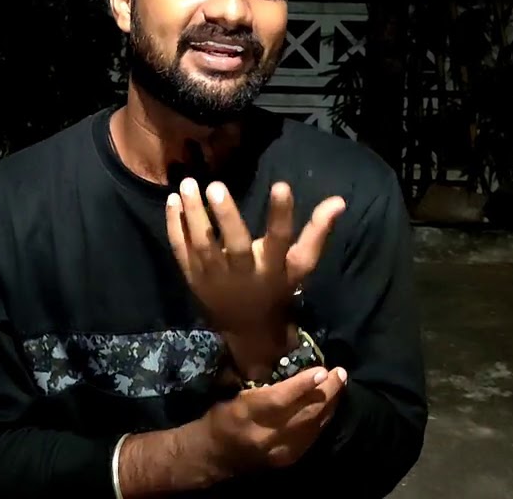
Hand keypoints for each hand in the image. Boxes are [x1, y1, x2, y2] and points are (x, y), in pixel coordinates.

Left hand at [166, 178, 345, 334]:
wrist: (246, 328)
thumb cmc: (276, 288)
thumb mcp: (300, 265)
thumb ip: (317, 233)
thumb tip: (339, 200)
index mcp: (272, 269)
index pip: (280, 240)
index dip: (281, 215)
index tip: (282, 185)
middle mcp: (243, 274)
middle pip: (235, 246)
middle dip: (226, 217)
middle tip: (216, 186)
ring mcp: (214, 278)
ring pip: (202, 245)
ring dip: (193, 215)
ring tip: (188, 184)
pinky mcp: (193, 278)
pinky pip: (180, 250)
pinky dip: (175, 226)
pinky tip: (173, 200)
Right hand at [205, 365, 348, 471]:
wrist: (211, 457)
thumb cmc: (219, 418)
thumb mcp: (232, 394)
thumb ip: (262, 386)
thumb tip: (292, 370)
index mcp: (246, 414)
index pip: (279, 399)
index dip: (303, 385)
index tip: (321, 370)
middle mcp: (265, 435)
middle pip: (303, 412)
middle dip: (326, 392)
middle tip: (339, 373)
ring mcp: (278, 451)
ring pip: (313, 426)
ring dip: (329, 404)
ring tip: (339, 384)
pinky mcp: (287, 460)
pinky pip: (312, 437)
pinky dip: (323, 419)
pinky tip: (330, 406)